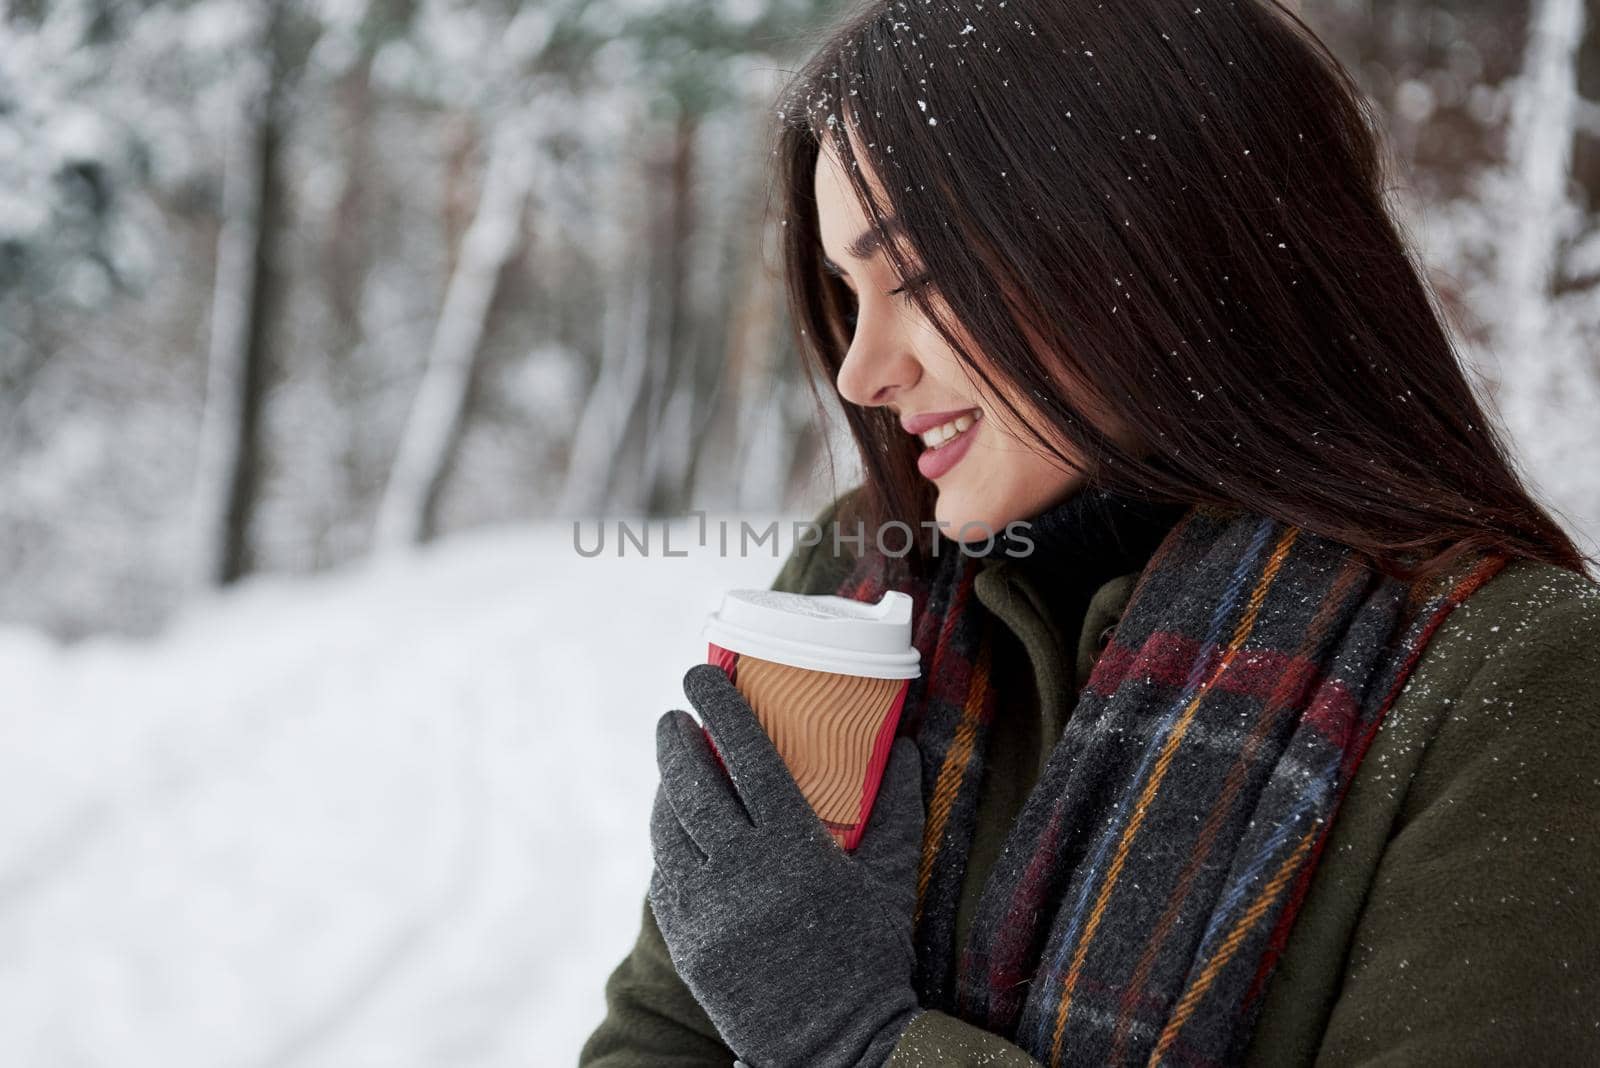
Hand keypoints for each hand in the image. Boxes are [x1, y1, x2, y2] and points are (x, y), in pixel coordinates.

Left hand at [648, 663, 925, 1067]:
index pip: (746, 756)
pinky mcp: (687, 941)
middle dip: (676, 739)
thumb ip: (898, 810)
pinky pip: (666, 875)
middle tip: (676, 713)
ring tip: (672, 762)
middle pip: (691, 784)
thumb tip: (905, 745)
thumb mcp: (889, 881)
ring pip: (669, 828)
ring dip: (665, 787)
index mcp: (793, 848)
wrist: (837, 1044)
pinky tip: (676, 826)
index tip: (702, 672)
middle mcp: (741, 872)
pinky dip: (668, 842)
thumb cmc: (870, 957)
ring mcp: (707, 908)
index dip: (721, 707)